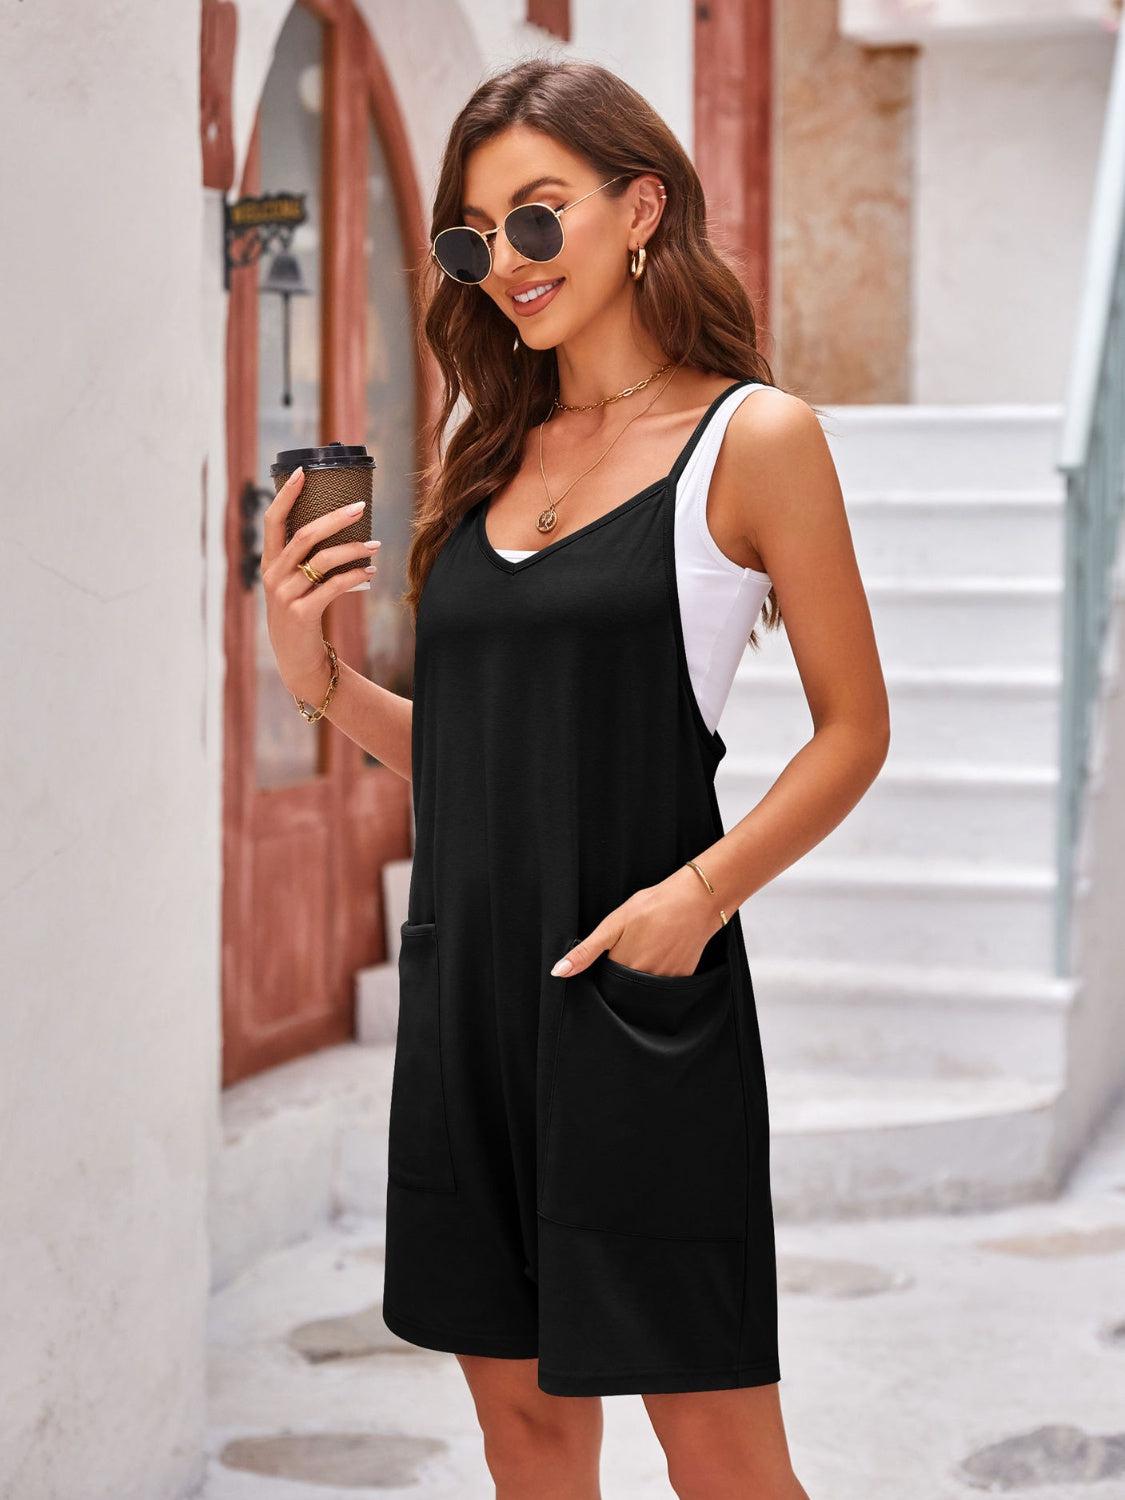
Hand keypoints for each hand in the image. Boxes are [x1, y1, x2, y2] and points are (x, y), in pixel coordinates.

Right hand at [260, 466, 381, 700]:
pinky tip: (370, 572)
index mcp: (269, 563)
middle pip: (304, 535)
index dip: (286, 495)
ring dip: (353, 549)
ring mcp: (285, 595)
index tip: (304, 472)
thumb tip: (339, 527)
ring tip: (375, 544)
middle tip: (361, 507)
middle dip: (335, 518)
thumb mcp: (294, 586)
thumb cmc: (301, 616)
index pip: (273, 521)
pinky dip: (355, 576)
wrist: (297, 661)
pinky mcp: (302, 614)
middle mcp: (273, 576)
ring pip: (323, 560)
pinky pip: (333, 586)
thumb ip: (305, 561)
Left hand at [550, 865, 721, 978]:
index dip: (608, 967)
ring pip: (647, 987)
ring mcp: (666, 982)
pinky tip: (666, 949)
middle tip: (637, 943)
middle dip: (626, 971)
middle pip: (626, 987)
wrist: (696, 901)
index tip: (616, 950)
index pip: (607, 982)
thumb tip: (558, 972)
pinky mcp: (683, 979)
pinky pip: (666, 985)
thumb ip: (586, 951)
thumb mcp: (613, 924)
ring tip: (653, 944)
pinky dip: (663, 971)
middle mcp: (644, 981)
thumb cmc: (653, 907)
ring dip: (645, 972)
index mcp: (623, 968)